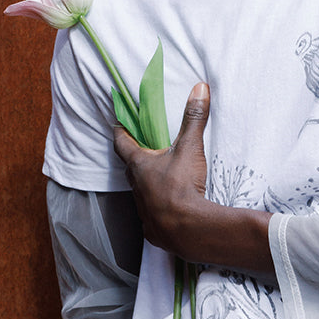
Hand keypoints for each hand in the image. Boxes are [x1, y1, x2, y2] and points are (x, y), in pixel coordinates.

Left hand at [113, 82, 209, 255]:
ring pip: (141, 192)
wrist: (187, 229)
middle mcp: (136, 186)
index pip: (122, 143)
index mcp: (139, 165)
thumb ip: (194, 118)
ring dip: (148, 184)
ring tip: (161, 178)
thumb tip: (199, 89)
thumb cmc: (182, 186)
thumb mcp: (190, 148)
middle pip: (131, 168)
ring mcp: (142, 209)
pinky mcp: (152, 228)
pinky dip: (157, 208)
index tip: (118, 123)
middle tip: (144, 149)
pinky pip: (151, 214)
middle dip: (136, 157)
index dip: (120, 131)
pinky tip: (168, 208)